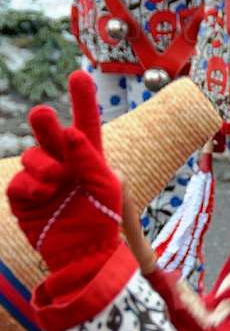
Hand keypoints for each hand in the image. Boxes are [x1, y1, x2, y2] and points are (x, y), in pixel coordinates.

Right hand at [7, 71, 121, 272]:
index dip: (82, 100)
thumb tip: (71, 132)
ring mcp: (42, 179)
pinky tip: (44, 194)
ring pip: (33, 156)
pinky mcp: (25, 197)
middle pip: (50, 133)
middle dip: (45, 123)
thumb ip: (91, 160)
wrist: (83, 255)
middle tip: (43, 116)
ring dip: (43, 165)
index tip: (79, 75)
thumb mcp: (107, 188)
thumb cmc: (102, 221)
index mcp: (89, 157)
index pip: (85, 124)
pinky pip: (20, 181)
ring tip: (56, 181)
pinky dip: (31, 185)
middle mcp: (64, 163)